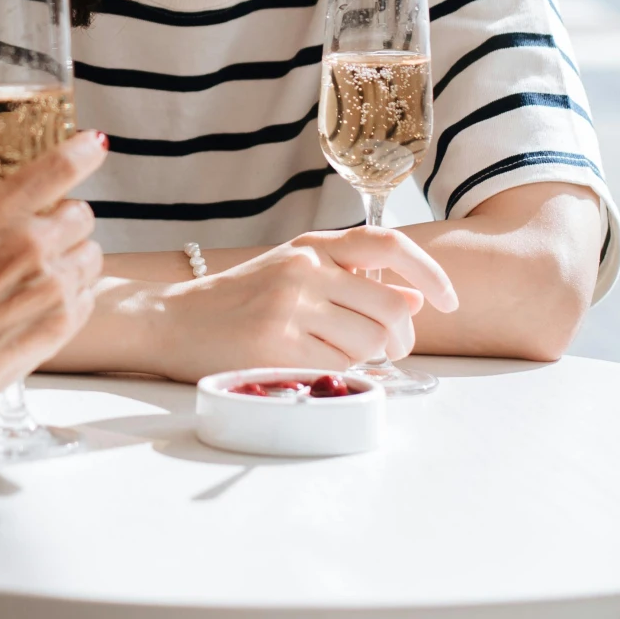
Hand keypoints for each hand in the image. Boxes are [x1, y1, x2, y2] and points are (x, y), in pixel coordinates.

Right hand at [0, 136, 106, 402]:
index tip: (93, 144)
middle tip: (39, 235)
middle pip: (83, 213)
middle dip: (64, 219)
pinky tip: (38, 303)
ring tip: (37, 275)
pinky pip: (89, 294)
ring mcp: (52, 286)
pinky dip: (72, 295)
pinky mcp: (63, 322)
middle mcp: (31, 245)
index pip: (57, 168)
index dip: (82, 150)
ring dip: (72, 258)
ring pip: (91, 254)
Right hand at [158, 228, 457, 382]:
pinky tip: (309, 365)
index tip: (448, 301)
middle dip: (398, 339)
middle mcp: (305, 269)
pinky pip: (340, 367)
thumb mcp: (294, 274)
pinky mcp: (278, 346)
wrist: (171, 320)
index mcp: (312, 246)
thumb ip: (351, 280)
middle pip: (390, 309)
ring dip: (363, 358)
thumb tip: (413, 298)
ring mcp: (291, 307)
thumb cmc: (238, 302)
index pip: (389, 245)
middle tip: (385, 352)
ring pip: (369, 343)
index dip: (429, 273)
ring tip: (327, 354)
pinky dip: (336, 373)